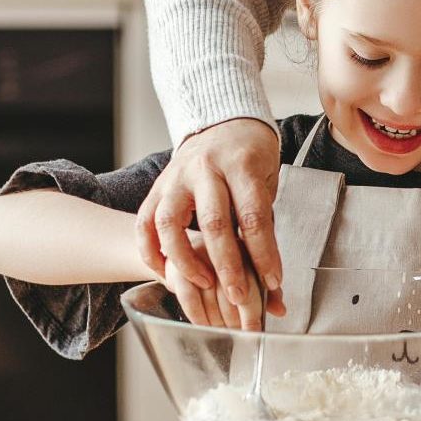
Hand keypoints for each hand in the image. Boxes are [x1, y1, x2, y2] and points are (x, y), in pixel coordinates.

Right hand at [137, 117, 284, 323]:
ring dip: (184, 260)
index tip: (272, 282)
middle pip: (213, 222)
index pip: (252, 215)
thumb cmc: (250, 159)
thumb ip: (266, 231)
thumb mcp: (266, 185)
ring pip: (169, 222)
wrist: (224, 123)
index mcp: (240, 165)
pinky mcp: (158, 186)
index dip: (263, 253)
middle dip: (227, 267)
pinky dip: (150, 251)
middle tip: (238, 297)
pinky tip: (164, 272)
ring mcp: (177, 176)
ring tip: (202, 284)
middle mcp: (206, 168)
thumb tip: (276, 292)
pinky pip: (144, 222)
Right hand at [162, 246, 267, 329]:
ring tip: (224, 329)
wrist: (182, 249)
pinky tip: (205, 324)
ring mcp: (198, 254)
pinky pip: (189, 299)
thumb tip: (280, 310)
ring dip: (218, 321)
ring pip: (211, 298)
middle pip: (231, 292)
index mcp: (244, 246)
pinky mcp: (177, 266)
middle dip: (236, 320)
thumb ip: (265, 291)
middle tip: (240, 333)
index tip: (254, 330)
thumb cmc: (219, 263)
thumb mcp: (246, 271)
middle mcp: (221, 246)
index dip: (253, 311)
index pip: (253, 282)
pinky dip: (199, 317)